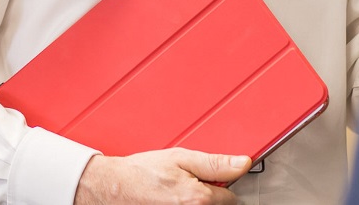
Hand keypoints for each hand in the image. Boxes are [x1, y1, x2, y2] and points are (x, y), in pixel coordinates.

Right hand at [73, 148, 250, 203]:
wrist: (115, 187)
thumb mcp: (181, 157)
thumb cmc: (143, 172)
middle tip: (191, 184)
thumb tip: (243, 163)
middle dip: (211, 196)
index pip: (231, 198)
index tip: (212, 180)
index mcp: (199, 199)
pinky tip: (174, 200)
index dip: (224, 185)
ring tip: (180, 192)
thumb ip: (216, 163)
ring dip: (199, 203)